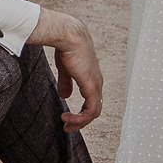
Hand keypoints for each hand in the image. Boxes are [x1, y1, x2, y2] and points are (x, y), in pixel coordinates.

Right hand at [29, 8, 103, 129]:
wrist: (68, 36)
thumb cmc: (66, 47)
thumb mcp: (65, 69)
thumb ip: (66, 82)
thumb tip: (65, 95)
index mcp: (91, 78)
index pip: (92, 101)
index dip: (81, 112)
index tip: (67, 118)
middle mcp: (97, 83)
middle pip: (95, 109)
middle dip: (81, 121)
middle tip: (67, 126)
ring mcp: (96, 85)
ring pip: (94, 112)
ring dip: (80, 122)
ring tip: (66, 124)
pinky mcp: (92, 86)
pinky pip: (91, 110)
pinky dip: (81, 118)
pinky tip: (69, 118)